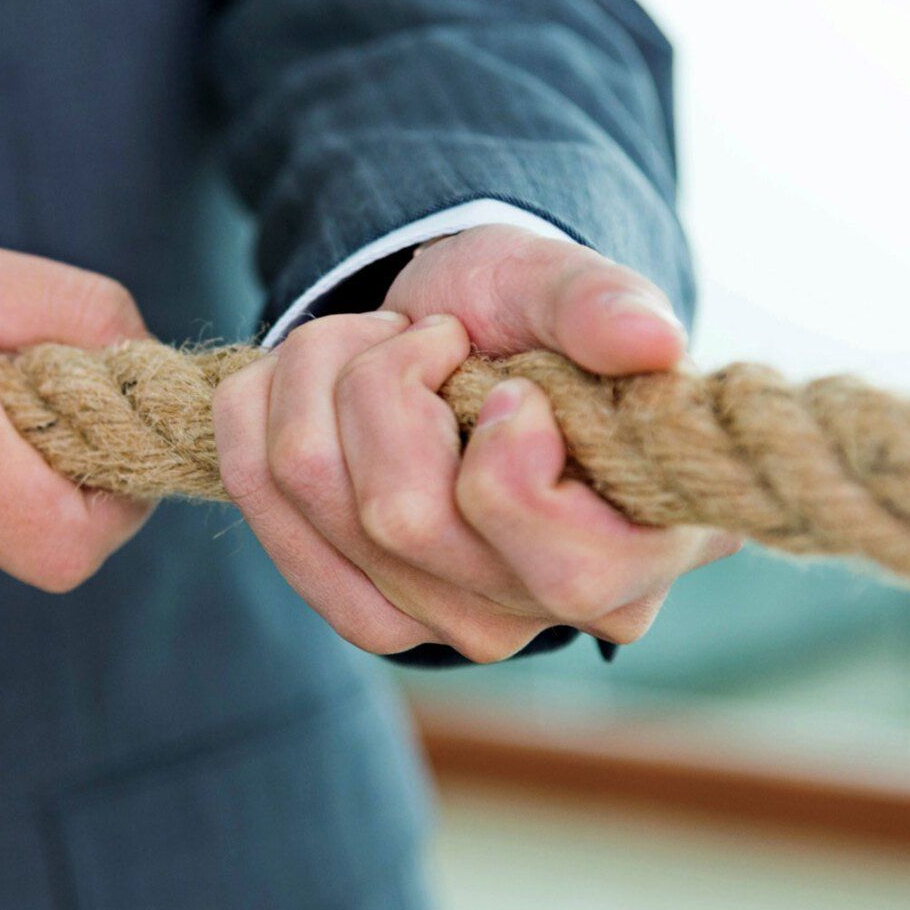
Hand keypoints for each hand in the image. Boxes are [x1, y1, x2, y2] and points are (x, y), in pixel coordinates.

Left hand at [213, 225, 738, 659]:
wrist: (452, 335)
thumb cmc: (525, 316)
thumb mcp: (561, 284)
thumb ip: (602, 304)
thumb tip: (649, 340)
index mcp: (649, 546)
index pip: (563, 568)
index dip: (509, 454)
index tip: (505, 380)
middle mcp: (553, 612)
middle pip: (403, 520)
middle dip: (385, 382)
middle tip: (425, 335)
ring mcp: (452, 626)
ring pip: (319, 499)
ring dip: (317, 377)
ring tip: (373, 341)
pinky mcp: (368, 613)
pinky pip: (261, 502)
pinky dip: (261, 410)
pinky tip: (310, 380)